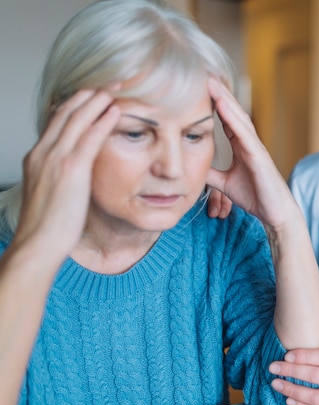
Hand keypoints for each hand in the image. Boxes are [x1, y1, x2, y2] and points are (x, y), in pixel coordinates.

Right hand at [12, 89, 119, 263]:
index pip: (57, 120)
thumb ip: (59, 176)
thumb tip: (73, 172)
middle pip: (66, 112)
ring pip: (77, 118)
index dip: (77, 103)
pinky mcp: (70, 169)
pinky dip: (102, 120)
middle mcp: (43, 152)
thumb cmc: (47, 226)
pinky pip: (89, 137)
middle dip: (89, 94)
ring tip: (116, 87)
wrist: (37, 244)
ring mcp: (55, 159)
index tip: (94, 93)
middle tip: (110, 82)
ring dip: (98, 100)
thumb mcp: (50, 193)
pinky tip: (116, 109)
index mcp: (37, 156)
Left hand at [205, 78, 298, 228]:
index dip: (213, 104)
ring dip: (225, 99)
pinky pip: (245, 134)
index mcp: (242, 148)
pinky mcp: (260, 157)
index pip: (226, 120)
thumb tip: (192, 166)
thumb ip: (211, 173)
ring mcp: (256, 148)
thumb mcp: (225, 183)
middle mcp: (250, 144)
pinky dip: (233, 119)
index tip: (198, 89)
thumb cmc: (256, 196)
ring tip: (211, 82)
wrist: (276, 214)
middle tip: (203, 74)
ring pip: (239, 118)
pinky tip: (223, 106)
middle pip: (232, 113)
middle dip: (219, 94)